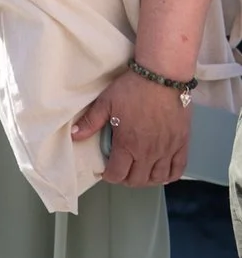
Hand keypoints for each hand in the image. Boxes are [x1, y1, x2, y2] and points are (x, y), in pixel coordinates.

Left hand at [72, 68, 189, 186]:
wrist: (162, 78)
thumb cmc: (133, 89)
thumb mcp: (106, 103)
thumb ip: (91, 122)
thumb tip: (75, 135)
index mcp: (128, 144)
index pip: (118, 174)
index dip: (110, 176)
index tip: (106, 171)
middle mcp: (149, 152)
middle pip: (138, 180)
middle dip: (126, 179)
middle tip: (121, 171)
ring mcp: (168, 149)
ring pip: (158, 178)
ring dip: (147, 180)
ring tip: (139, 172)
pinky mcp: (182, 144)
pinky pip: (178, 169)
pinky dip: (169, 176)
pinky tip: (162, 173)